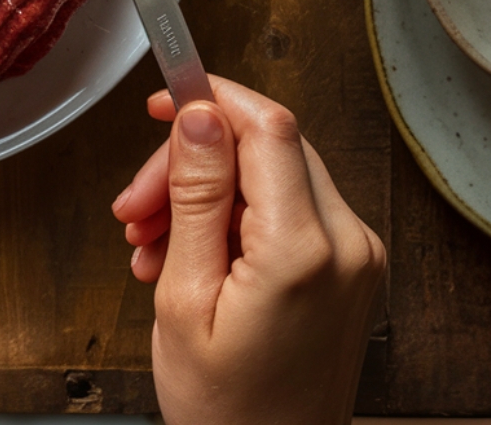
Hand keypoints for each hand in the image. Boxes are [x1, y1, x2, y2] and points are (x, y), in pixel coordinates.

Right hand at [111, 76, 385, 424]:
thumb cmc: (225, 409)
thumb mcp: (185, 296)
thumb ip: (196, 197)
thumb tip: (197, 117)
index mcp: (305, 251)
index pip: (266, 126)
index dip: (210, 98)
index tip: (164, 100)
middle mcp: (347, 244)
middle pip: (262, 146)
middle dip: (190, 161)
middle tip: (135, 203)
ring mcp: (354, 255)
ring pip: (268, 173)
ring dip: (201, 192)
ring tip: (150, 241)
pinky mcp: (347, 266)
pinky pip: (283, 208)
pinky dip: (229, 217)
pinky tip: (184, 252)